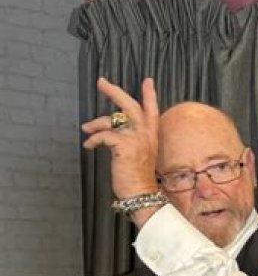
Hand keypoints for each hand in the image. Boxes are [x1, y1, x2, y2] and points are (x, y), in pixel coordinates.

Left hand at [82, 77, 159, 200]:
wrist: (141, 194)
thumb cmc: (138, 177)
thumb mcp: (140, 153)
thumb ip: (132, 138)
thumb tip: (112, 128)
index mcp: (151, 135)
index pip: (152, 110)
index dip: (150, 95)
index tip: (147, 81)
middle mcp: (145, 134)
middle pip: (130, 105)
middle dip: (114, 92)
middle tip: (101, 82)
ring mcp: (135, 139)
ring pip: (113, 119)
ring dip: (95, 122)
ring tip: (86, 128)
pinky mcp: (124, 146)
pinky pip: (104, 135)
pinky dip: (93, 140)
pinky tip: (89, 145)